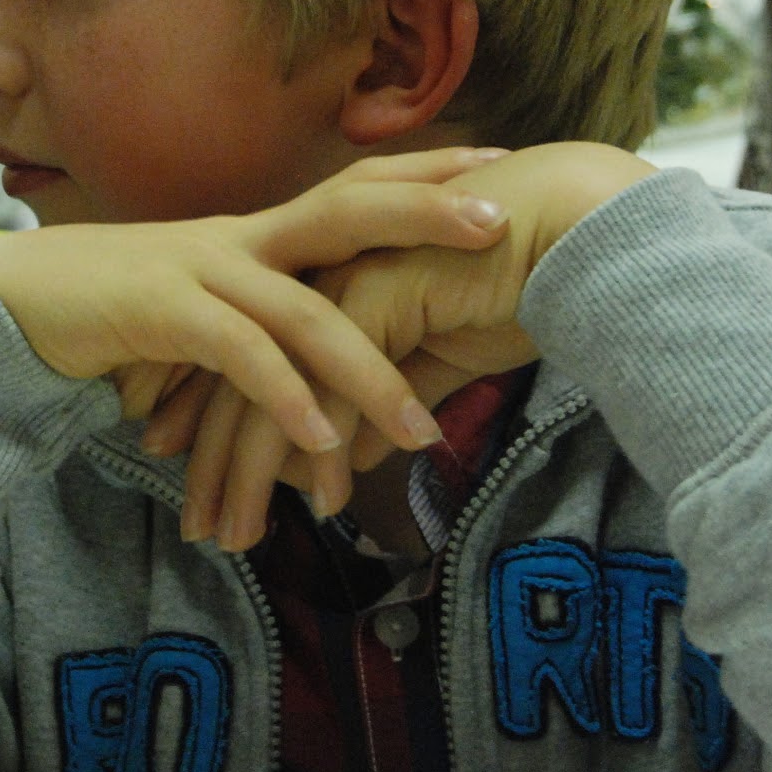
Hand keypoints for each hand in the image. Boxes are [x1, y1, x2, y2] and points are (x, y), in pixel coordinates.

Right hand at [0, 149, 514, 467]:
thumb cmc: (121, 308)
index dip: (424, 173)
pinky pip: (237, 355)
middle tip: (499, 220)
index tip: (498, 159)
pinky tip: (318, 441)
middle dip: (423, 213)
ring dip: (366, 373)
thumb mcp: (210, 305)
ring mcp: (201, 270)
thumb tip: (336, 362)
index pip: (354, 189)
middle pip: (345, 211)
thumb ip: (270, 319)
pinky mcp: (162, 312)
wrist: (15, 302)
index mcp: (258, 234)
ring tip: (419, 430)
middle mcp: (241, 240)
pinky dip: (281, 399)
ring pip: (303, 312)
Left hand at [150, 142, 657, 550]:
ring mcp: (338, 281)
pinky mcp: (375, 296)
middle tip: (196, 530)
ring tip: (235, 539)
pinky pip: (332, 388)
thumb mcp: (435, 359)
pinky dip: (323, 456)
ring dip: (248, 474)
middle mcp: (316, 276)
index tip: (194, 480)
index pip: (247, 360)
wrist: (578, 232)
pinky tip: (323, 508)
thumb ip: (386, 404)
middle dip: (212, 461)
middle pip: (236, 378)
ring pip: (267, 389)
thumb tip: (354, 458)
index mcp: (324, 278)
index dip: (216, 423)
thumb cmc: (518, 284)